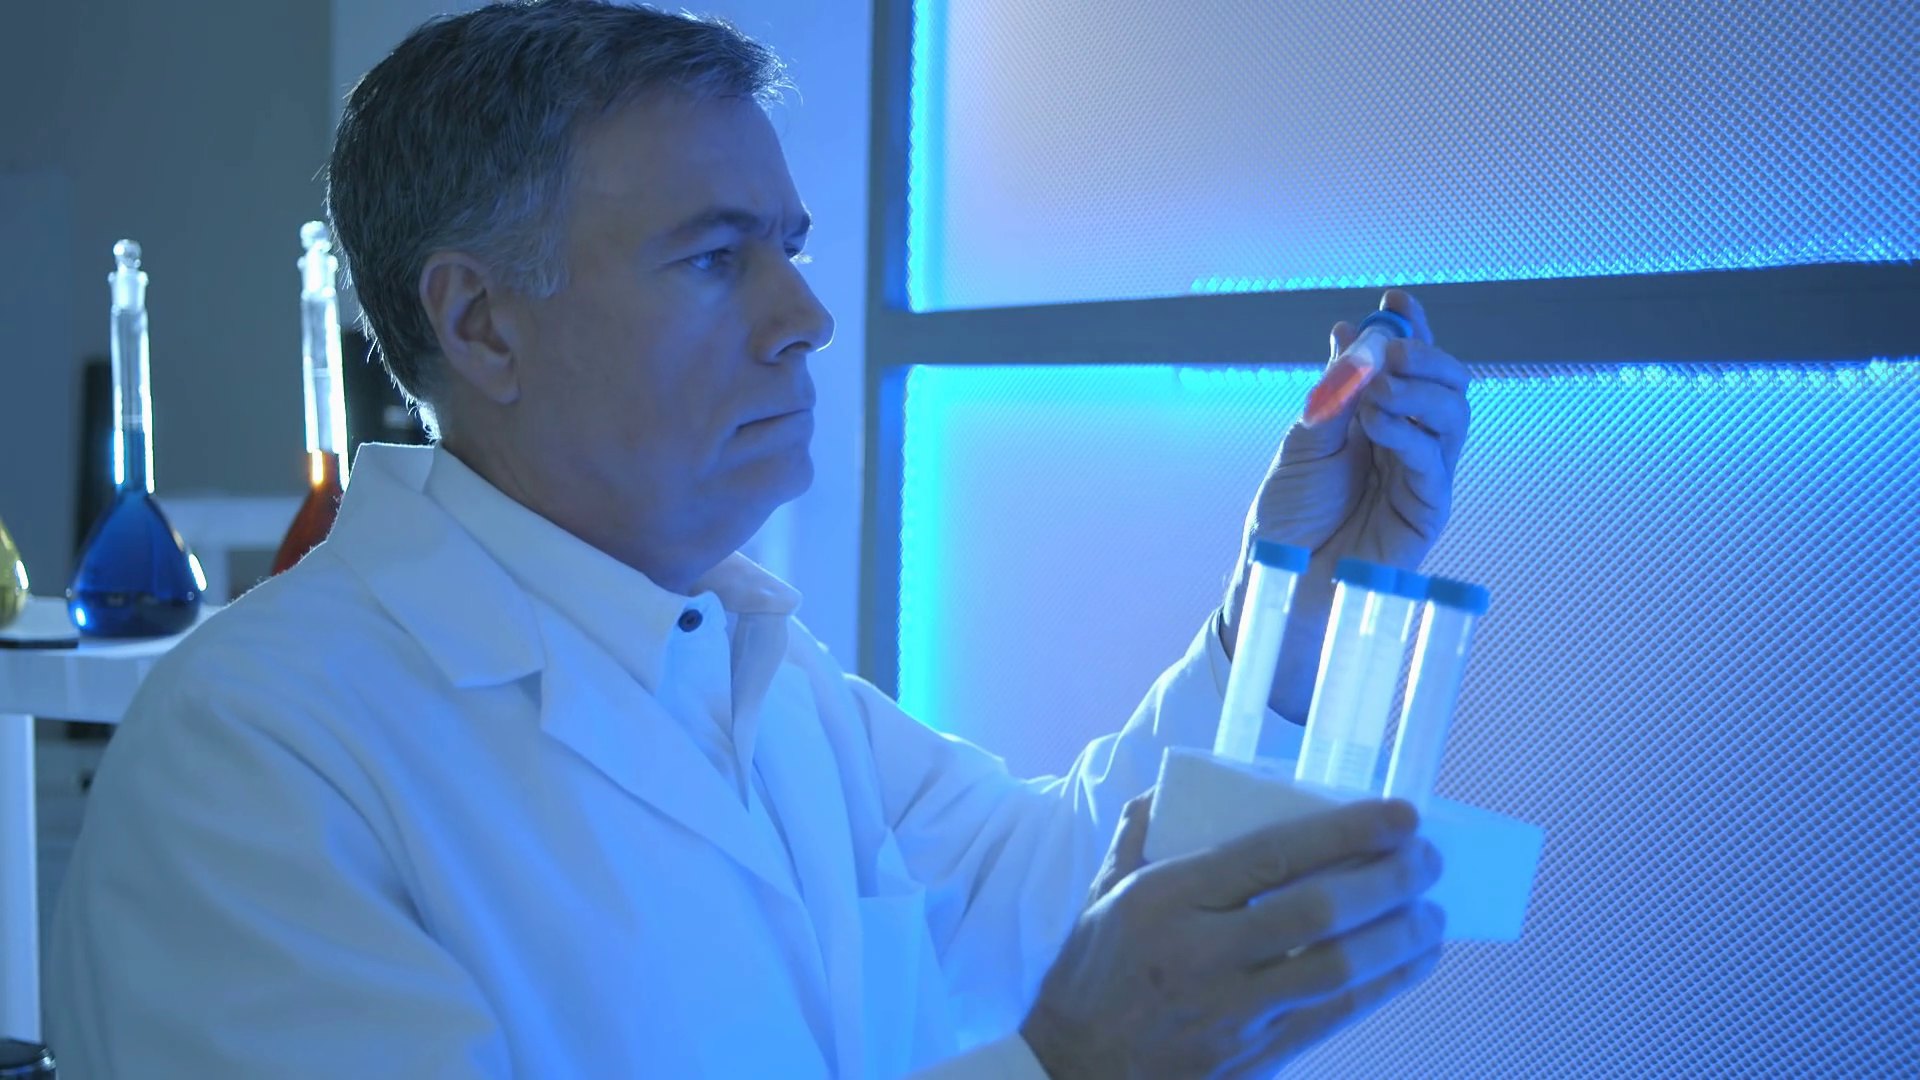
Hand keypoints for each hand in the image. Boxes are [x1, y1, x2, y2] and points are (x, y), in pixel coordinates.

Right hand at [1022, 799, 1445, 1079]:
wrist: (1074, 1071)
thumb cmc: (1091, 975)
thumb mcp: (1102, 894)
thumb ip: (1139, 834)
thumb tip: (1171, 787)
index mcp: (1166, 899)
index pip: (1271, 855)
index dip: (1345, 832)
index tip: (1398, 815)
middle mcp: (1202, 953)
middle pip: (1317, 913)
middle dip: (1388, 882)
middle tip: (1428, 860)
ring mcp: (1232, 1011)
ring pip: (1337, 969)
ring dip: (1398, 937)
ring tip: (1434, 911)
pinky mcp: (1255, 1056)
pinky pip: (1335, 1016)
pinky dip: (1384, 986)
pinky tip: (1413, 961)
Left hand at [1223, 289, 1471, 720]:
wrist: (1280, 577)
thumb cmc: (1288, 517)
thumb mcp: (1304, 442)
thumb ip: (1334, 393)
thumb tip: (1348, 332)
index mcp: (1377, 418)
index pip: (1408, 363)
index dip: (1409, 327)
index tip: (1394, 299)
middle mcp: (1407, 441)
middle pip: (1447, 383)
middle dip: (1425, 356)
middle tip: (1389, 352)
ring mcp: (1422, 476)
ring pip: (1453, 416)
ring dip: (1418, 391)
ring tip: (1376, 392)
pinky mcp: (1427, 511)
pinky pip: (1436, 462)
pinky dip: (1411, 433)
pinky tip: (1378, 424)